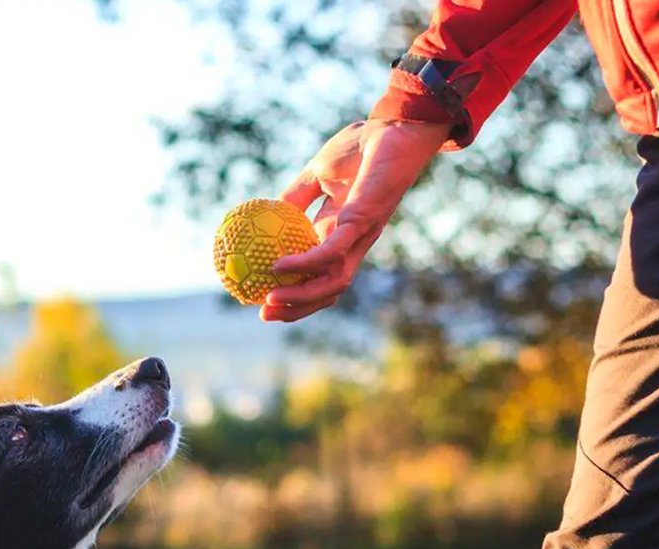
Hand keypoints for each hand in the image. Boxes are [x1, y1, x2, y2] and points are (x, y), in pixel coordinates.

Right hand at [261, 119, 450, 322]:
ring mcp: (359, 236)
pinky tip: (280, 265)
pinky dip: (306, 264)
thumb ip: (296, 195)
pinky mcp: (362, 222)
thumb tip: (265, 213)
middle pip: (327, 290)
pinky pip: (330, 252)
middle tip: (263, 312)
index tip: (263, 298)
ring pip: (332, 282)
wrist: (394, 126)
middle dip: (296, 308)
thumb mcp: (318, 172)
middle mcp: (351, 242)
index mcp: (340, 233)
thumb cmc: (362, 146)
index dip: (296, 291)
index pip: (320, 274)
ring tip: (269, 300)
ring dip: (301, 298)